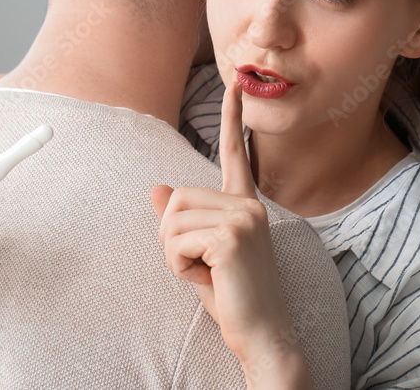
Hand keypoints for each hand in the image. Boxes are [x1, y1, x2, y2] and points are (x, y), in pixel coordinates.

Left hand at [150, 80, 296, 361]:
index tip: (236, 86)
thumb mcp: (200, 253)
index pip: (234, 154)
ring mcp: (243, 219)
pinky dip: (178, 266)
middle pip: (176, 198)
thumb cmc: (233, 296)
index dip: (232, 119)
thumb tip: (157, 189)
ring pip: (171, 219)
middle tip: (200, 265)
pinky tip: (207, 279)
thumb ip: (182, 220)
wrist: (262, 333)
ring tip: (205, 272)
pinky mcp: (231, 237)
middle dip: (171, 237)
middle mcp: (249, 206)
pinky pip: (175, 242)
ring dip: (173, 254)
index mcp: (246, 205)